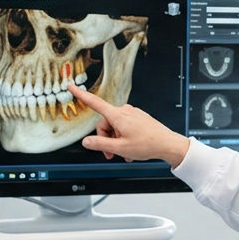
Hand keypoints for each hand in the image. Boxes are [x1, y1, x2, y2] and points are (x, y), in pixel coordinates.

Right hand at [68, 84, 190, 166]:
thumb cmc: (147, 144)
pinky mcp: (138, 118)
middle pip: (105, 123)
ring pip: (114, 127)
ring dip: (115, 140)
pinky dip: (123, 138)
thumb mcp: (119, 148)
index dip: (81, 95)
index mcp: (118, 115)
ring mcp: (132, 114)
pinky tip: (130, 149)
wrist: (167, 144)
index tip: (71, 87)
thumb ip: (100, 144)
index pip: (94, 102)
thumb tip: (86, 142)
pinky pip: (124, 127)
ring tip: (123, 153)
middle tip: (110, 153)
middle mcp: (124, 111)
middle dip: (105, 138)